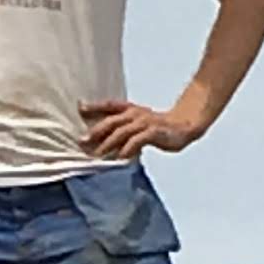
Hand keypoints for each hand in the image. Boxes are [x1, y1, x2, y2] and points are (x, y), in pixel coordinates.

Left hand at [81, 94, 212, 162]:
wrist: (184, 125)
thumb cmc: (158, 127)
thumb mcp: (138, 124)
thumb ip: (122, 130)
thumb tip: (102, 142)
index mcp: (131, 110)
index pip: (110, 105)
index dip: (95, 106)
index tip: (79, 108)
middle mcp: (136, 114)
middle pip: (112, 121)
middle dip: (96, 131)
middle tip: (82, 141)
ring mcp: (145, 122)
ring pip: (122, 131)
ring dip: (108, 143)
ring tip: (97, 154)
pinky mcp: (154, 132)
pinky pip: (138, 140)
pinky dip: (128, 149)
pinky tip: (121, 158)